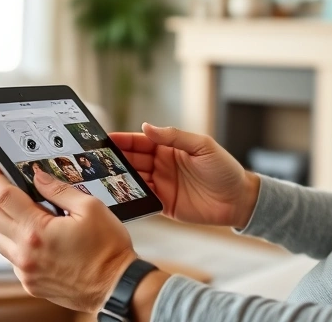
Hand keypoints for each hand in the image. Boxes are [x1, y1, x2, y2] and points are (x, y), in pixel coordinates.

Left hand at [0, 164, 137, 312]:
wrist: (116, 286)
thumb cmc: (108, 249)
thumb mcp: (90, 208)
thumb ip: (59, 190)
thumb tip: (38, 177)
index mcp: (38, 231)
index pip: (3, 196)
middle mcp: (26, 252)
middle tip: (9, 189)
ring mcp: (26, 271)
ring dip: (5, 221)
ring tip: (28, 215)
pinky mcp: (30, 283)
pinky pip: (11, 258)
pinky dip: (16, 243)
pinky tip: (38, 238)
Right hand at [110, 123, 259, 228]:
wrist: (239, 200)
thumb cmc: (224, 169)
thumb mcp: (202, 147)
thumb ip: (174, 137)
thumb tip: (147, 126)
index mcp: (169, 148)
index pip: (140, 142)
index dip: (122, 141)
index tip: (103, 140)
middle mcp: (161, 165)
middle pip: (132, 161)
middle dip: (113, 160)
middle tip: (92, 161)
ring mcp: (161, 185)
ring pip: (132, 180)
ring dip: (117, 179)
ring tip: (97, 179)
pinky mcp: (163, 204)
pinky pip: (141, 200)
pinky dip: (129, 198)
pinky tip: (115, 198)